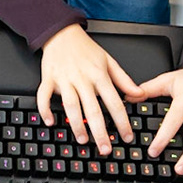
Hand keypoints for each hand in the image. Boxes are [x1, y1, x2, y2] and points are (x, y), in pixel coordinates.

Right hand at [38, 24, 140, 154]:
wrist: (61, 33)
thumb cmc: (85, 48)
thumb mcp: (109, 61)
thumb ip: (124, 80)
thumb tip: (139, 94)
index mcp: (99, 75)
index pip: (114, 102)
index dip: (122, 122)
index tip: (127, 136)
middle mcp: (82, 79)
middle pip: (93, 109)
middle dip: (100, 131)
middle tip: (106, 149)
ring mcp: (64, 79)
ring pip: (71, 105)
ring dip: (76, 124)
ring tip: (83, 139)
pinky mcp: (48, 79)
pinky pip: (44, 96)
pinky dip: (45, 109)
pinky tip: (50, 122)